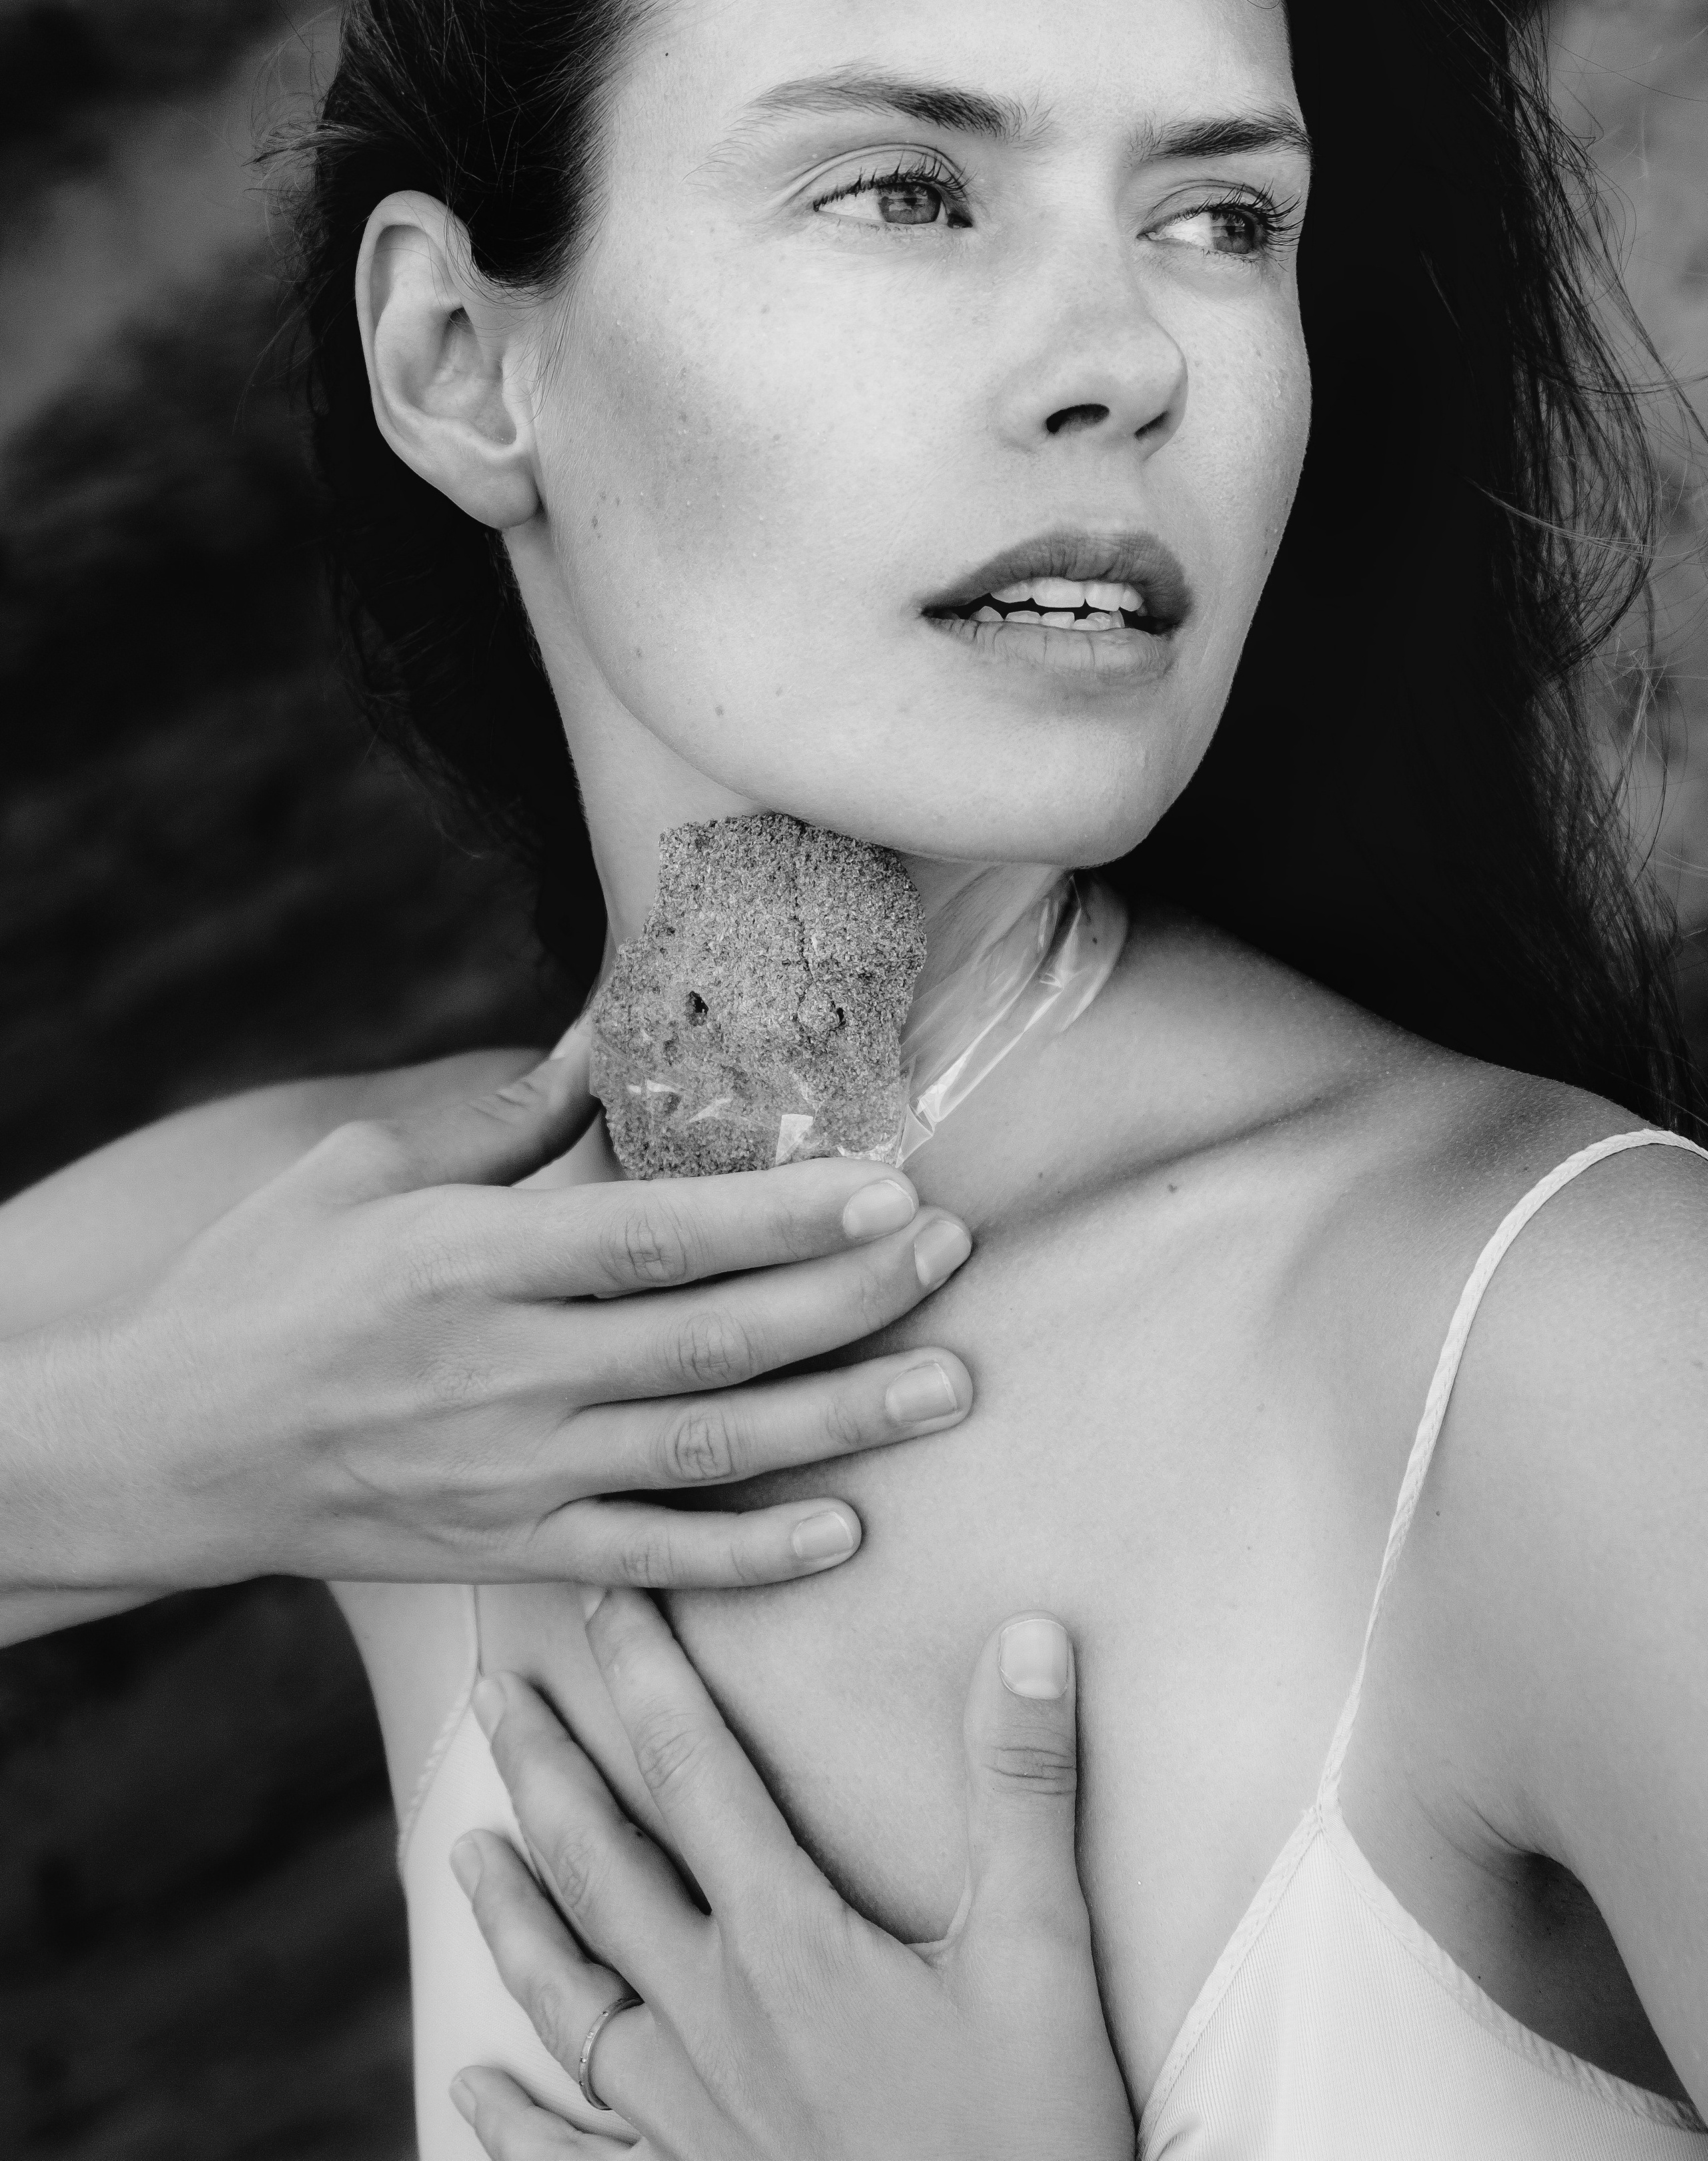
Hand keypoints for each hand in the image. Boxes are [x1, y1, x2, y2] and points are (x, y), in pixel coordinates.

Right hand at [3, 1034, 973, 1595]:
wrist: (166, 1450)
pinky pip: (650, 1559)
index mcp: (472, 1259)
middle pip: (714, 1335)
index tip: (888, 1185)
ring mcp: (511, 1474)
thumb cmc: (266, 1284)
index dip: (786, 1214)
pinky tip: (844, 1529)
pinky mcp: (509, 1552)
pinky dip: (748, 1553)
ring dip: (842, 1419)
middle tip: (954, 1254)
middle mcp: (505, 1371)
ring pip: (709, 1447)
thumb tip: (610, 1031)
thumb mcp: (364, 1171)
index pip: (661, 1233)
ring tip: (950, 1384)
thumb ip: (501, 1116)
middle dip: (850, 1297)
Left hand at [448, 1590, 1135, 2160]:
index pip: (690, 1770)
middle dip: (543, 1769)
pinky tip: (473, 2089)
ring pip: (564, 1996)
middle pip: (598, 1866)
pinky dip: (512, 2121)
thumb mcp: (1043, 1958)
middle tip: (495, 1695)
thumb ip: (1023, 1792)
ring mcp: (684, 2119)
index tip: (604, 1602)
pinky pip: (571, 2156)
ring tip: (464, 1849)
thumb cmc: (1024, 2139)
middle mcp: (709, 2019)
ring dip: (508, 1915)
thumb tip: (1026, 1638)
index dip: (645, 1675)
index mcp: (785, 1942)